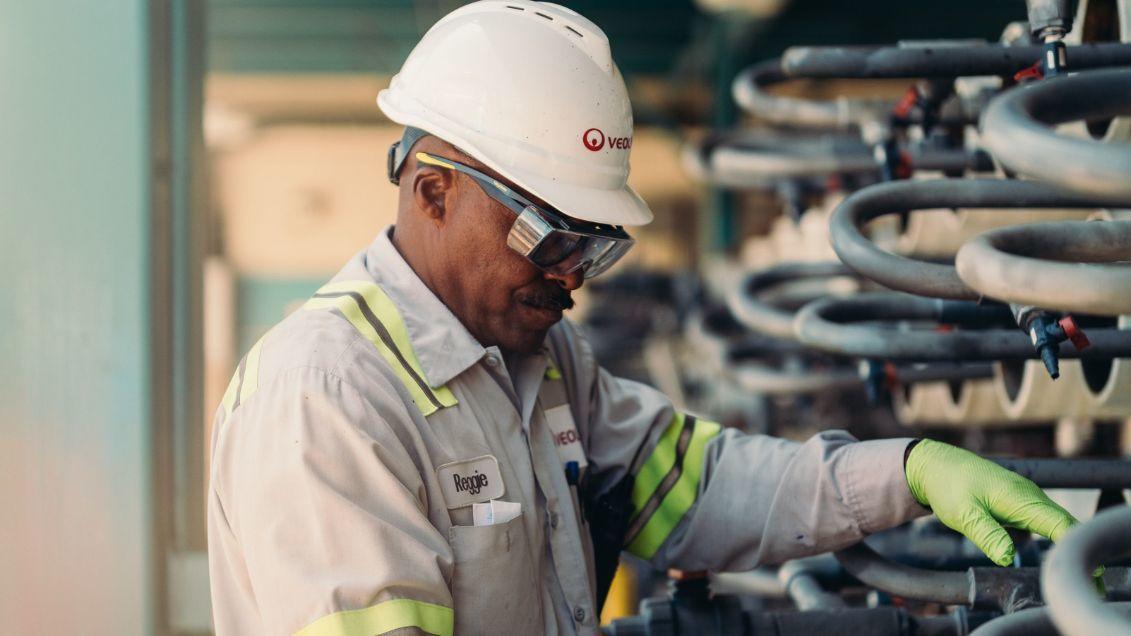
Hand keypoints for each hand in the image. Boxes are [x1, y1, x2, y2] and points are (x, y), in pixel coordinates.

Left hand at [904, 439, 1077, 565]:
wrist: (936, 466)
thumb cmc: (949, 488)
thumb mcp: (963, 514)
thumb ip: (987, 535)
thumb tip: (1008, 558)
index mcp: (1020, 498)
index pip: (1059, 524)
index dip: (1074, 545)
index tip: (1086, 567)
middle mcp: (1029, 495)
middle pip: (1064, 523)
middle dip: (1074, 548)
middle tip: (1086, 579)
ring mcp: (1025, 496)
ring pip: (1054, 520)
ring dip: (1064, 541)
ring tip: (1070, 568)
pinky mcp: (1018, 500)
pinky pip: (1041, 518)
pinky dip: (1050, 533)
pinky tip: (1045, 550)